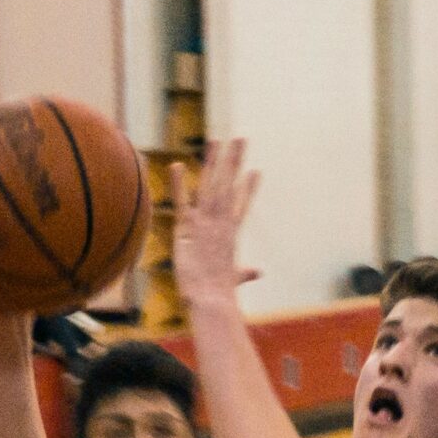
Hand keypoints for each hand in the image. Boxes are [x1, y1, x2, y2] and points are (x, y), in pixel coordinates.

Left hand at [171, 139, 260, 307]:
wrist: (211, 300)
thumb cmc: (221, 293)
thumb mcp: (234, 279)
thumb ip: (245, 273)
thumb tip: (259, 273)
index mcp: (231, 234)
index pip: (241, 205)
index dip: (248, 187)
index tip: (255, 171)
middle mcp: (221, 223)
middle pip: (229, 185)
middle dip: (234, 161)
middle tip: (240, 138)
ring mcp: (206, 223)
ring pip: (211, 186)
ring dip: (214, 162)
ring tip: (218, 140)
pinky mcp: (188, 229)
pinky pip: (183, 201)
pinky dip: (179, 184)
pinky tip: (178, 164)